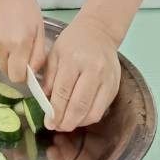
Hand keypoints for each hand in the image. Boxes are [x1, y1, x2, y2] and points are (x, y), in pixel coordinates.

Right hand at [0, 0, 46, 83]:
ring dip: (2, 51)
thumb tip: (34, 74)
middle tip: (18, 48)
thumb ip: (38, 55)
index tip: (25, 67)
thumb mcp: (39, 29)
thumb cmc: (25, 6)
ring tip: (7, 32)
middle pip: (5, 69)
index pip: (16, 77)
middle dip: (12, 64)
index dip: (22, 75)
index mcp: (18, 45)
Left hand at [44, 12, 120, 131]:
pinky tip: (79, 117)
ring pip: (93, 111)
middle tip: (57, 127)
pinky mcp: (115, 86)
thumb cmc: (72, 42)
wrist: (99, 32)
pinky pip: (102, 109)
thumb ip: (49, 77)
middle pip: (79, 104)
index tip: (48, 122)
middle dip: (66, 121)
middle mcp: (93, 70)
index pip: (63, 92)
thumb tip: (45, 101)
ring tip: (66, 124)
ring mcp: (107, 79)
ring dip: (78, 123)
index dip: (55, 111)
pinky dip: (89, 117)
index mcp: (73, 60)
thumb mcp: (54, 54)